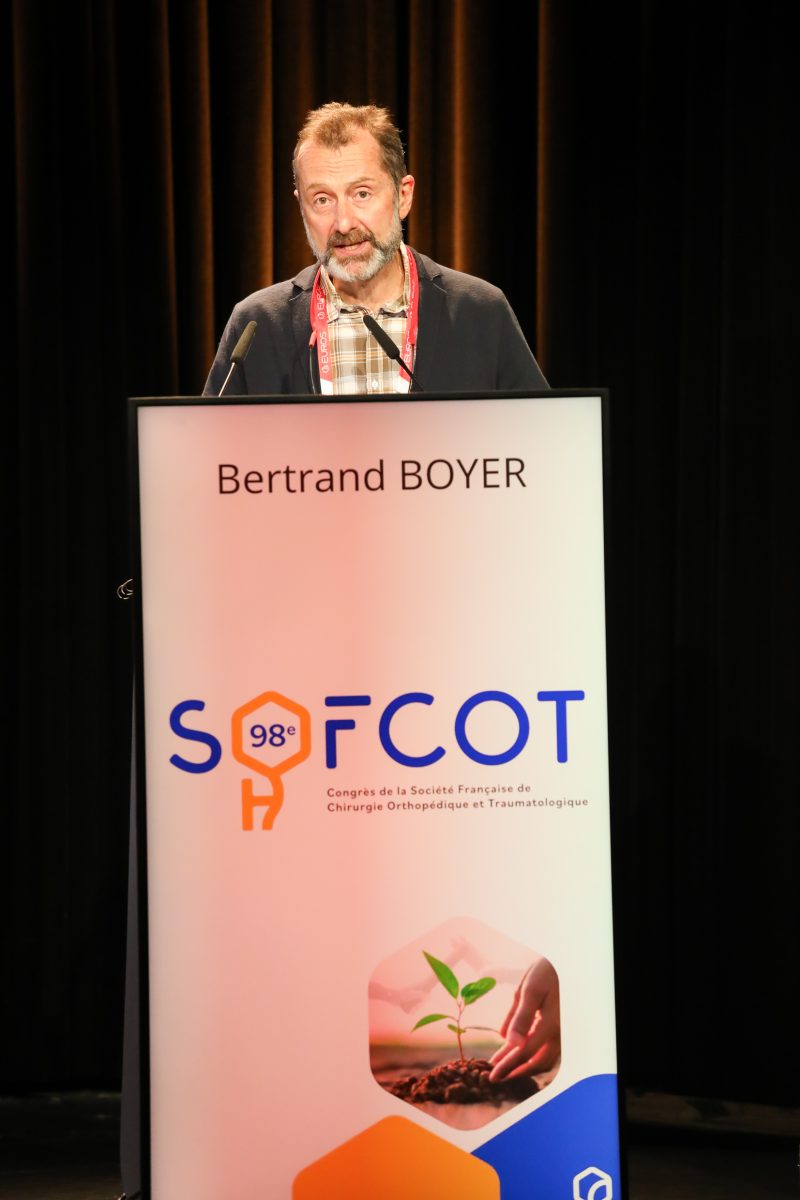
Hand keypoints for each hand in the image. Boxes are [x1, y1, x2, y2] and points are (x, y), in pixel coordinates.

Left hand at [489, 956, 559, 1081]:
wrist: (564, 966)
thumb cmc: (546, 973)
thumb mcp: (529, 989)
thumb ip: (519, 1016)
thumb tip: (506, 1039)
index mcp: (549, 1024)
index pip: (525, 1052)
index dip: (507, 1064)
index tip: (491, 1073)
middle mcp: (558, 1033)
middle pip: (535, 1062)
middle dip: (514, 1071)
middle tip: (495, 1077)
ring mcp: (560, 1034)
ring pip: (543, 1061)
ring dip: (523, 1067)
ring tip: (504, 1069)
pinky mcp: (558, 1031)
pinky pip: (547, 1052)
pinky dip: (532, 1058)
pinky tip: (517, 1055)